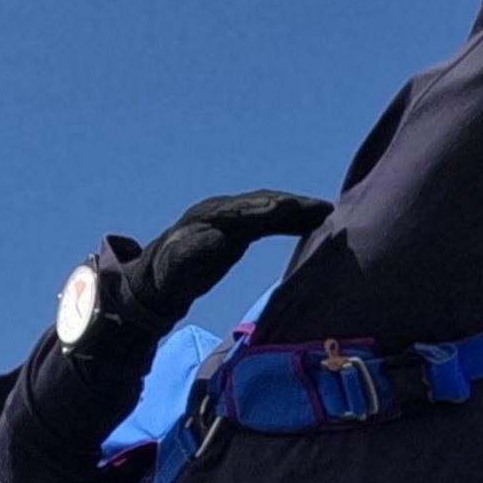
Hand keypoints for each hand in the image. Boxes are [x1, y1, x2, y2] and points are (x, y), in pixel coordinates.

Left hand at [122, 190, 333, 320]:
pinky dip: (290, 219)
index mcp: (208, 217)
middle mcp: (221, 210)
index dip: (272, 209)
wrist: (155, 280)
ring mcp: (229, 216)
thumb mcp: (176, 267)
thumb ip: (195, 253)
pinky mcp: (237, 228)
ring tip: (327, 213)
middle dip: (294, 204)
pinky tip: (310, 223)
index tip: (298, 208)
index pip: (246, 210)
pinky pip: (268, 219)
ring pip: (269, 208)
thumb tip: (218, 241)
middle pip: (263, 203)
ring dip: (297, 210)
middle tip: (325, 208)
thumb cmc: (166, 277)